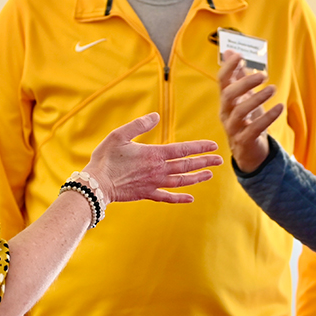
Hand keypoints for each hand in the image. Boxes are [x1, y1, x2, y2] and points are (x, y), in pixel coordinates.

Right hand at [83, 113, 218, 203]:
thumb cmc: (106, 157)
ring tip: (210, 175)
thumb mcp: (120, 134)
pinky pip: (168, 197)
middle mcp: (158, 170)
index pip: (183, 149)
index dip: (199, 147)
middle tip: (219, 159)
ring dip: (197, 178)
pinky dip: (180, 198)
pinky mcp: (147, 194)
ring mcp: (154, 184)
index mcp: (154, 154)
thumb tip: (156, 116)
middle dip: (205, 162)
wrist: (96, 184)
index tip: (213, 145)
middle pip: (187, 166)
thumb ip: (139, 125)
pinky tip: (191, 198)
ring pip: (181, 181)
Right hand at [217, 50, 283, 172]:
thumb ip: (237, 75)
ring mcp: (233, 127)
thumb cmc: (247, 119)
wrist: (249, 150)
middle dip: (244, 83)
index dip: (228, 68)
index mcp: (226, 100)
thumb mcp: (243, 96)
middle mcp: (226, 112)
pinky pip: (254, 128)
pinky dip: (268, 117)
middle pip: (228, 95)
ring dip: (257, 99)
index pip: (222, 81)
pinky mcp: (244, 140)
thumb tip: (229, 51)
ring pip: (240, 112)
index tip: (239, 56)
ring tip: (272, 89)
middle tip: (263, 75)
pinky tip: (280, 107)